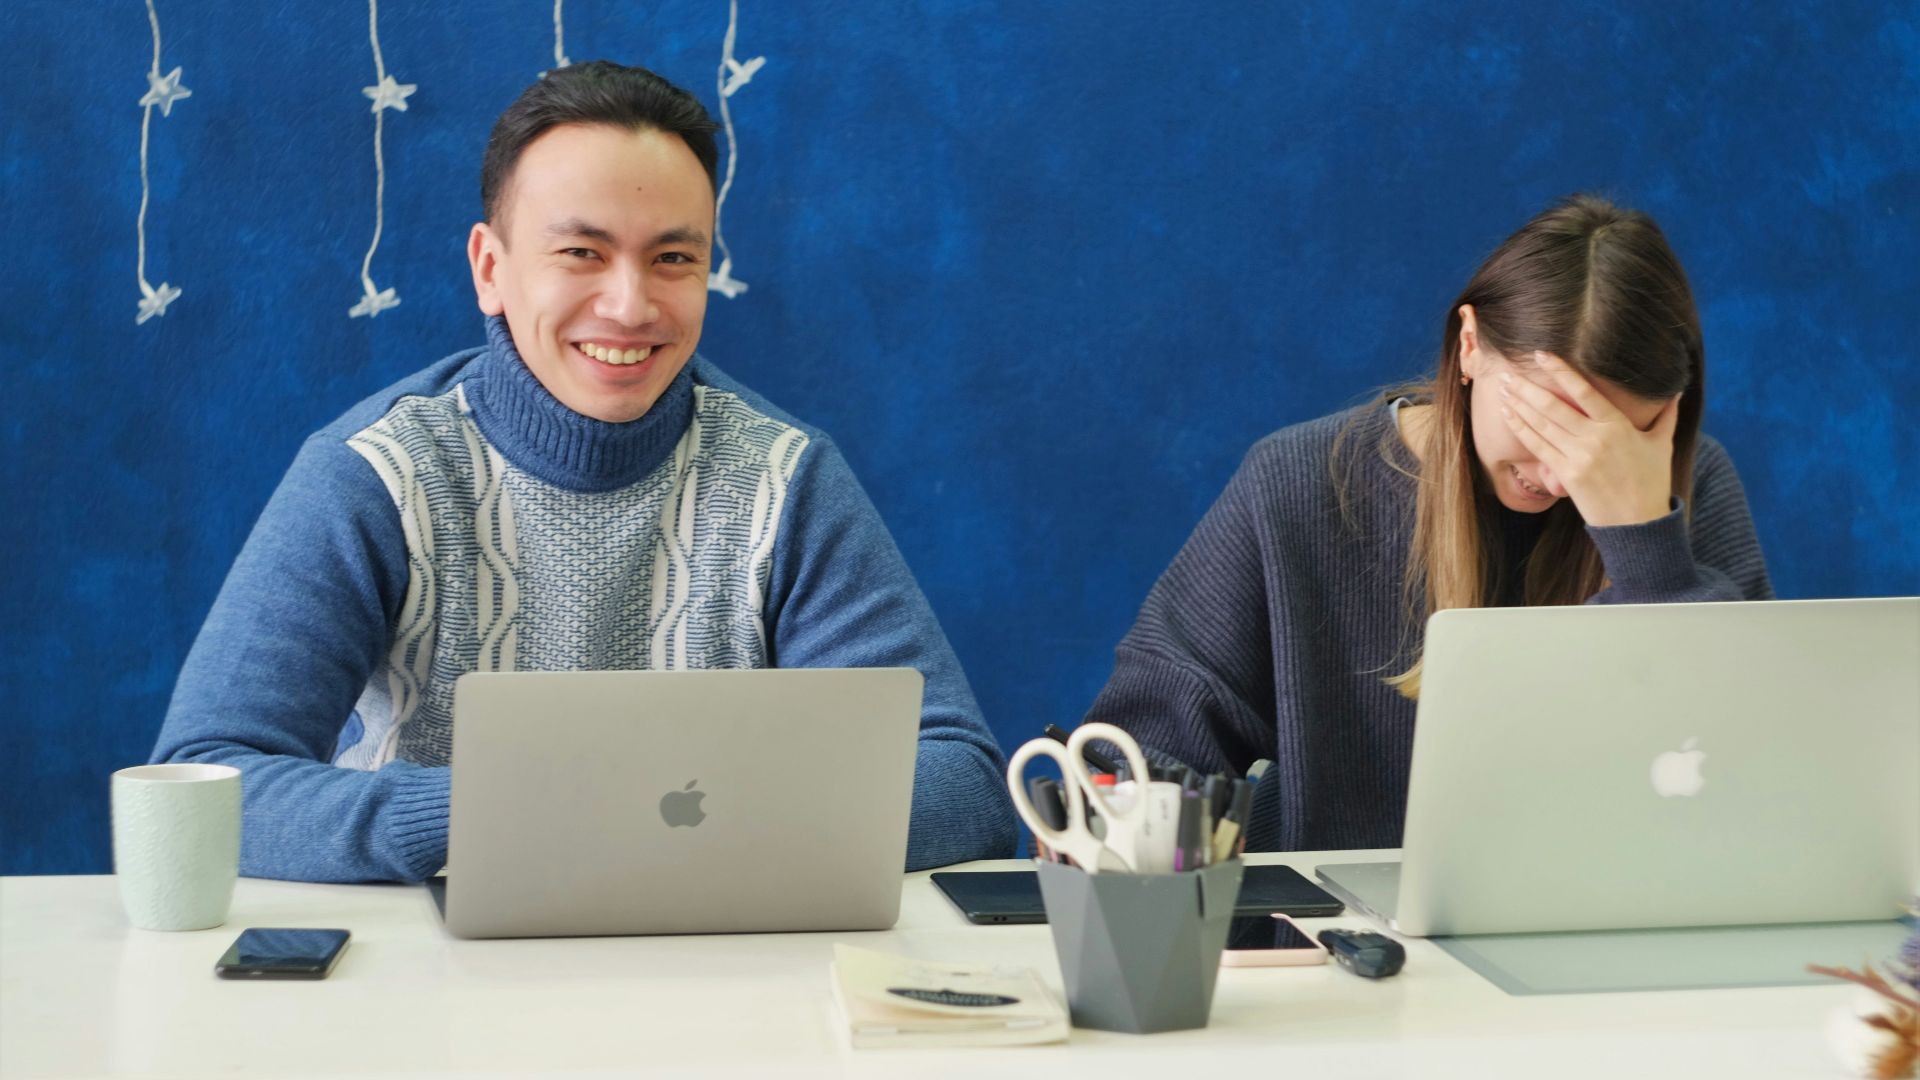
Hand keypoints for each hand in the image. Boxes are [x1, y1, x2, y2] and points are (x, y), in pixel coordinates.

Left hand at [1498, 353, 1679, 525]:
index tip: (1541, 355)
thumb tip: (1676, 392)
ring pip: (1542, 425)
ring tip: (1502, 389)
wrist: (1639, 524)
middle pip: (1554, 406)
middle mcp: (1595, 438)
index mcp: (1618, 426)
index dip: (1561, 371)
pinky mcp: (1566, 475)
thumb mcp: (1661, 445)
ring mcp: (1578, 457)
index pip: (1584, 391)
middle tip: (1506, 373)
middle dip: (1527, 388)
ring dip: (1519, 405)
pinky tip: (1508, 415)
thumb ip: (1665, 416)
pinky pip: (1538, 447)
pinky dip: (1521, 429)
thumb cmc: (1651, 482)